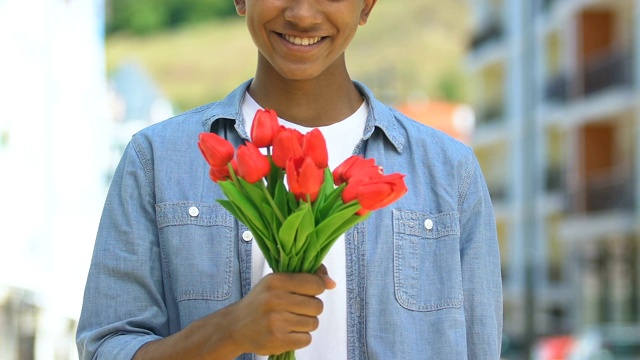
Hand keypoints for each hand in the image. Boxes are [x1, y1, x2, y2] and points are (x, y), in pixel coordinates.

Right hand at [133, 266, 334, 359]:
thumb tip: (331, 282)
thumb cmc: (261, 301)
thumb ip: (305, 277)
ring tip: (289, 321)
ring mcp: (276, 321)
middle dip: (311, 309)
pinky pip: (307, 339)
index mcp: (275, 281)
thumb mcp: (277, 282)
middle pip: (317, 306)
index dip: (318, 288)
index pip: (314, 283)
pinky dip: (300, 337)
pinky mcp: (278, 340)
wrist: (235, 326)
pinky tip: (287, 332)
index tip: (313, 291)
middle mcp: (275, 299)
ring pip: (313, 323)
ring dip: (306, 324)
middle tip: (296, 308)